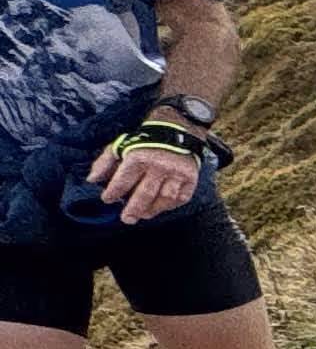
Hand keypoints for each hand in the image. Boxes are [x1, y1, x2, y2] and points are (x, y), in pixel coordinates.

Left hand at [87, 135, 205, 224]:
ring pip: (164, 199)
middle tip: (127, 219)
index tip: (107, 199)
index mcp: (139, 157)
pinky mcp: (190, 178)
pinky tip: (161, 207)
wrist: (176, 130)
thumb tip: (92, 180)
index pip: (123, 181)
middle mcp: (159, 166)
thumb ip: (104, 163)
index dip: (113, 193)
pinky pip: (181, 197)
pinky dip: (170, 205)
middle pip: (145, 194)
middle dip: (133, 209)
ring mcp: (176, 173)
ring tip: (144, 215)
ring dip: (153, 210)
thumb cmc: (143, 141)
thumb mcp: (120, 146)